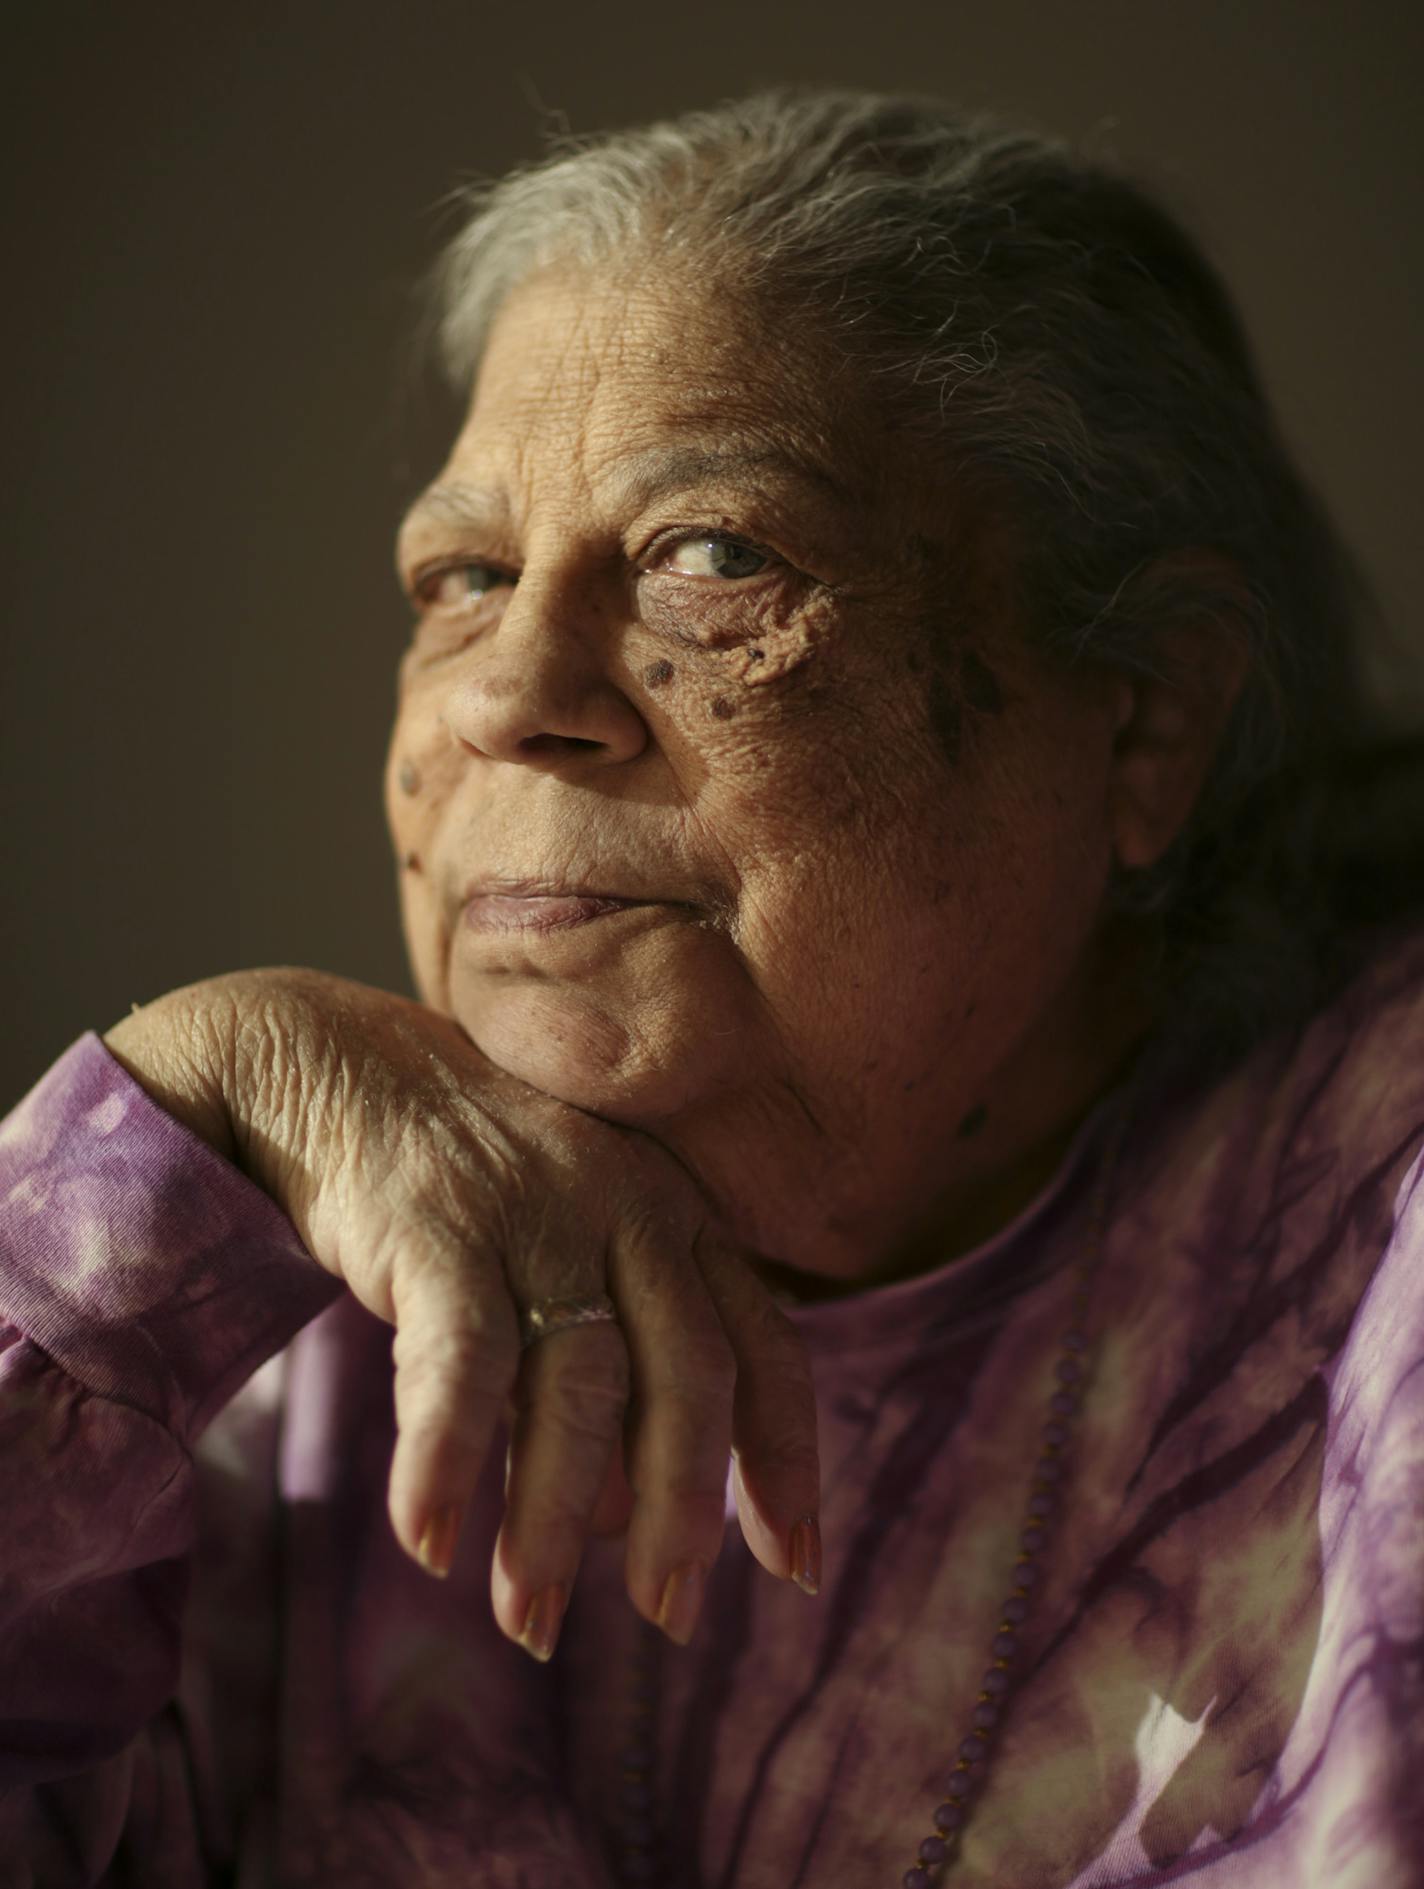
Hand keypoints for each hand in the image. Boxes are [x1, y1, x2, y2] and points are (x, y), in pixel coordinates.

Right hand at [104, 968, 820, 1657]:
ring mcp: (538, 1208)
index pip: (764, 1345)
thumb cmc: (464, 1183)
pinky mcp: (439, 1224)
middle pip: (689, 1376)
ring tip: (530, 1622)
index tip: (793, 1564)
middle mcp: (628, 1203)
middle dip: (682, 1511)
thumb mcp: (570, 1245)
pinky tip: (428, 1541)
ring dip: (551, 1521)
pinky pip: (462, 1364)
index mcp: (677, 1210)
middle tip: (667, 1616)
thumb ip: (614, 1359)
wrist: (335, 1066)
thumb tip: (617, 1522)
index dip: (784, 1459)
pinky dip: (446, 1458)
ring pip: (577, 1387)